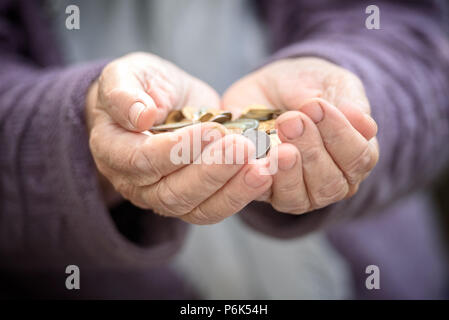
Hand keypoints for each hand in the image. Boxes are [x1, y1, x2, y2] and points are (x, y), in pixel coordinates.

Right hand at [86, 52, 271, 223]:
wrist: (161, 100)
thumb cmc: (141, 85)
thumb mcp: (126, 74)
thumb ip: (124, 92)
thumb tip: (141, 116)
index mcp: (112, 150)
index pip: (141, 161)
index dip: (176, 149)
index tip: (212, 130)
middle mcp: (134, 182)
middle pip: (171, 192)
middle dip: (211, 171)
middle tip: (243, 148)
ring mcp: (163, 195)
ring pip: (195, 207)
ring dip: (230, 189)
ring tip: (260, 168)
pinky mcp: (191, 198)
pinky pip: (213, 208)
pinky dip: (239, 195)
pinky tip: (263, 175)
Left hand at [222, 57, 378, 213]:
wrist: (266, 88)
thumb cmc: (308, 86)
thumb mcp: (332, 83)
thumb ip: (349, 102)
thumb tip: (364, 124)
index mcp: (354, 157)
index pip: (358, 159)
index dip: (339, 134)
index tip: (316, 105)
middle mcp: (329, 181)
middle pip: (329, 183)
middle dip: (310, 150)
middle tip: (291, 119)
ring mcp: (296, 191)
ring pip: (297, 198)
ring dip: (287, 170)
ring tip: (277, 146)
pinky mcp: (263, 191)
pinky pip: (262, 195)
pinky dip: (258, 179)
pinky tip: (255, 161)